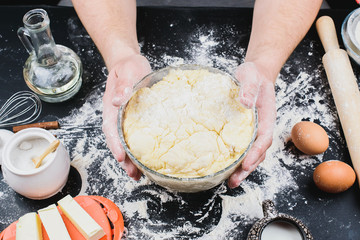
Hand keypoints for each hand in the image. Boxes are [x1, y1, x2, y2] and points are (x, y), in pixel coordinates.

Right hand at [102, 54, 150, 179]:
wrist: (129, 63)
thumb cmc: (128, 67)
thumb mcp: (128, 70)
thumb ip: (124, 84)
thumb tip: (117, 101)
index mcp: (111, 106)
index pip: (111, 128)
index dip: (115, 144)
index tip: (122, 157)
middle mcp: (115, 116)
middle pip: (116, 141)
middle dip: (124, 159)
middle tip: (133, 174)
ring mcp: (123, 119)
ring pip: (124, 142)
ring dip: (130, 159)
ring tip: (138, 175)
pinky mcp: (133, 120)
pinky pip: (134, 137)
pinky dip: (137, 150)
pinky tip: (145, 160)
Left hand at [228, 62, 275, 187]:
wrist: (255, 74)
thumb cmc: (254, 75)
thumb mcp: (250, 76)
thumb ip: (248, 88)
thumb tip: (245, 103)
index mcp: (267, 117)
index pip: (264, 139)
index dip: (256, 153)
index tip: (247, 165)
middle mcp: (262, 127)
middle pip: (258, 152)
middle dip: (247, 169)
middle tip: (234, 182)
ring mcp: (254, 130)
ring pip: (251, 153)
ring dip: (242, 168)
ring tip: (230, 182)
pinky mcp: (244, 131)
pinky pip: (243, 147)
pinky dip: (236, 159)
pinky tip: (225, 166)